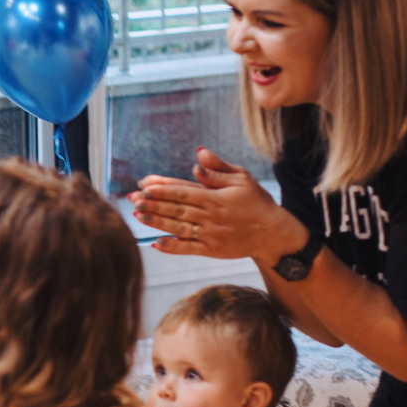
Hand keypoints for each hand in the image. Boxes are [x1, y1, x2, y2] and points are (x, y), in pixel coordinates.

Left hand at [128, 148, 307, 260]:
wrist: (274, 233)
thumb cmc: (257, 202)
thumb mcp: (242, 179)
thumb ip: (218, 168)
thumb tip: (198, 155)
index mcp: (216, 197)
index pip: (184, 191)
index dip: (163, 189)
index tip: (144, 185)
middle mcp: (211, 217)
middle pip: (177, 209)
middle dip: (153, 204)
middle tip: (133, 200)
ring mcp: (211, 235)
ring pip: (178, 228)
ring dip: (157, 223)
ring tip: (138, 216)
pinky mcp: (213, 251)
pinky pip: (188, 249)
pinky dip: (171, 247)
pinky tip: (156, 242)